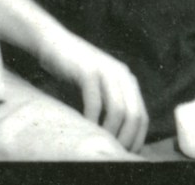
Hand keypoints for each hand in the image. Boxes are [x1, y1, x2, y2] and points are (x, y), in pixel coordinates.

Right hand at [40, 31, 148, 152]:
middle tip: (112, 152)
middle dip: (126, 139)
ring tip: (99, 142)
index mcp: (127, 79)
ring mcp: (106, 70)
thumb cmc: (73, 69)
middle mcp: (122, 73)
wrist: (52, 41)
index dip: (136, 139)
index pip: (142, 116)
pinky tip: (85, 127)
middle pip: (134, 115)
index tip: (125, 154)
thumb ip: (110, 103)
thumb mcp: (99, 85)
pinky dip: (92, 120)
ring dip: (110, 132)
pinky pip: (95, 103)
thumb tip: (119, 138)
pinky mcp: (88, 70)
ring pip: (118, 110)